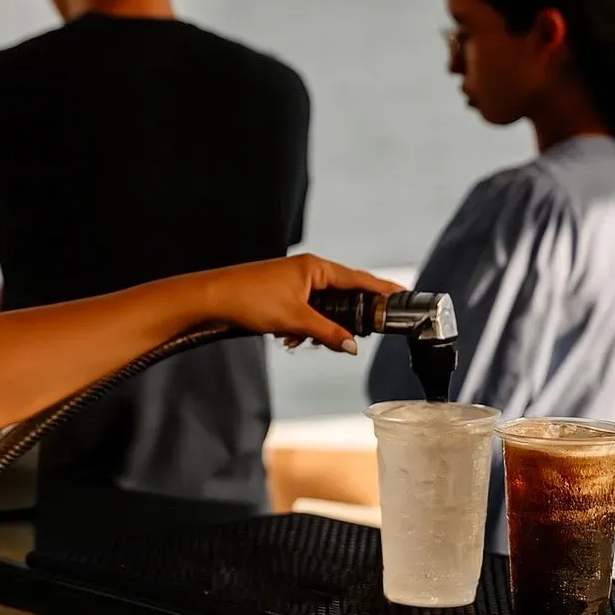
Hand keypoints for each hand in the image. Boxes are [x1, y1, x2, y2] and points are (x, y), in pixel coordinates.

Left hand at [205, 254, 403, 354]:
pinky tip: (289, 338)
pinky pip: (304, 313)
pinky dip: (301, 328)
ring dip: (316, 328)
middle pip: (342, 296)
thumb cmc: (250, 299)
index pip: (359, 279)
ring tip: (300, 338)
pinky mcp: (281, 295)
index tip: (403, 295)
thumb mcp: (295, 319)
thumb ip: (328, 332)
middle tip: (348, 336)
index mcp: (316, 268)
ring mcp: (294, 283)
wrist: (212, 299)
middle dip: (342, 320)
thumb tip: (351, 345)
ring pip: (322, 309)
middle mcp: (308, 271)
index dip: (382, 289)